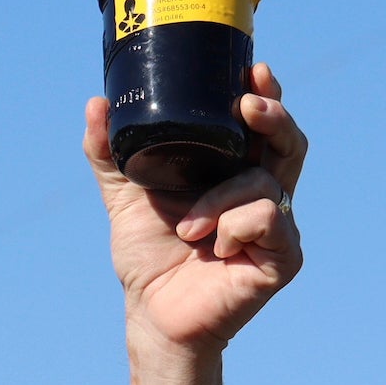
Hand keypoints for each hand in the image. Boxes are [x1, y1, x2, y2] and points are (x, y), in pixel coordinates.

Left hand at [85, 63, 307, 384]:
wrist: (153, 315)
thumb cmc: (148, 257)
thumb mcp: (124, 196)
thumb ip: (108, 152)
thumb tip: (97, 102)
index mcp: (233, 171)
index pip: (261, 124)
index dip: (265, 93)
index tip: (252, 68)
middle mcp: (262, 193)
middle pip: (288, 141)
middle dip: (274, 115)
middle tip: (248, 105)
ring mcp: (277, 225)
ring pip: (268, 182)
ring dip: (222, 197)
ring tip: (187, 227)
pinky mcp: (282, 258)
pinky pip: (269, 220)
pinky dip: (235, 225)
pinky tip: (213, 245)